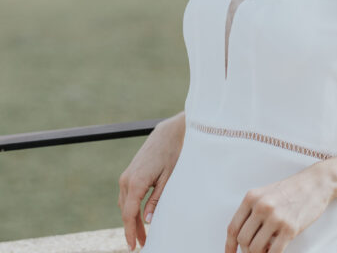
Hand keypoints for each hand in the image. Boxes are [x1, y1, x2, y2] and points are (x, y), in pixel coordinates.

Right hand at [118, 112, 184, 250]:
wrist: (168, 133)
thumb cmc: (172, 154)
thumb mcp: (168, 179)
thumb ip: (157, 200)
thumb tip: (147, 220)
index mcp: (136, 182)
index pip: (129, 214)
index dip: (130, 232)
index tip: (133, 246)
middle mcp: (127, 179)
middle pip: (126, 211)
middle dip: (132, 228)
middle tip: (141, 244)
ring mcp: (126, 175)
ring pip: (125, 203)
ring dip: (132, 218)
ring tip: (142, 233)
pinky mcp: (130, 172)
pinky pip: (127, 195)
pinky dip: (132, 207)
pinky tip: (140, 214)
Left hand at [224, 163, 333, 252]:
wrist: (315, 183)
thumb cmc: (291, 189)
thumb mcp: (265, 194)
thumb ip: (252, 212)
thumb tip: (240, 238)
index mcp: (252, 197)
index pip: (233, 228)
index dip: (229, 246)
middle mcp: (261, 206)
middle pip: (243, 241)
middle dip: (248, 250)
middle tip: (257, 249)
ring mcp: (276, 217)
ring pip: (256, 249)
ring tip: (268, 248)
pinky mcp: (290, 228)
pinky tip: (275, 250)